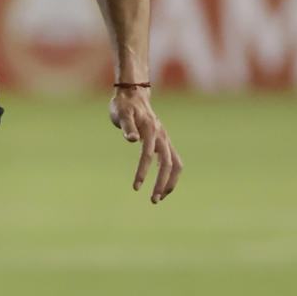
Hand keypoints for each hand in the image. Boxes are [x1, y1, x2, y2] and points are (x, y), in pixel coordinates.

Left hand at [109, 86, 181, 203]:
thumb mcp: (121, 114)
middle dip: (161, 183)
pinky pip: (173, 161)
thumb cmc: (124, 106)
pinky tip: (162, 186)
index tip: (136, 187)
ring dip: (169, 182)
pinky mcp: (165, 142)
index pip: (148, 155)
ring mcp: (166, 139)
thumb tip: (132, 139)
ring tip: (159, 198)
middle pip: (167, 164)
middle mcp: (162, 136)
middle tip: (153, 201)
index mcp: (151, 130)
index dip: (142, 171)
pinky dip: (170, 175)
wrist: (133, 95)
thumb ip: (127, 127)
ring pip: (175, 164)